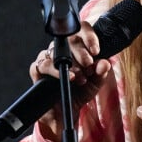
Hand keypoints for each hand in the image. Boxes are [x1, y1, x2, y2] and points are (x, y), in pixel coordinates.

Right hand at [29, 21, 111, 140]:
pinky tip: (66, 77)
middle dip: (81, 53)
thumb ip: (101, 72)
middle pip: (69, 39)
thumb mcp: (96, 82)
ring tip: (79, 76)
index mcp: (78, 47)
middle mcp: (62, 49)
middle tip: (88, 65)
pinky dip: (54, 70)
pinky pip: (42, 64)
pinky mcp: (37, 70)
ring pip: (55, 51)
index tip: (96, 50)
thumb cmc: (81, 91)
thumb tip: (105, 63)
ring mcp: (48, 57)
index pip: (82, 30)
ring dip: (70, 63)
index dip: (89, 36)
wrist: (66, 111)